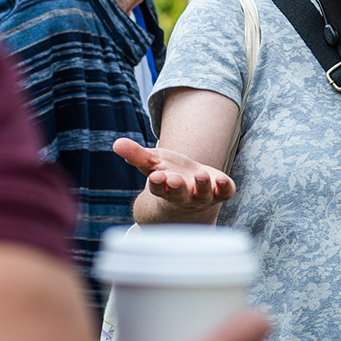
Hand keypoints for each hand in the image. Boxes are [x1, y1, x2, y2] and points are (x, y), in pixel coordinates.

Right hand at [114, 137, 235, 219]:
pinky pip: (224, 193)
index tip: (156, 176)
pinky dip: (224, 187)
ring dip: (202, 186)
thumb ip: (135, 155)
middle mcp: (183, 196)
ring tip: (200, 175)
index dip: (157, 184)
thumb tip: (116, 143)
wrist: (193, 190)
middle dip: (177, 187)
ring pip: (202, 195)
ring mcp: (202, 196)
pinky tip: (222, 179)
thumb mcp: (152, 163)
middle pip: (179, 194)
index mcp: (165, 189)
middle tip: (174, 180)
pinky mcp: (220, 192)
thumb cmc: (169, 174)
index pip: (159, 189)